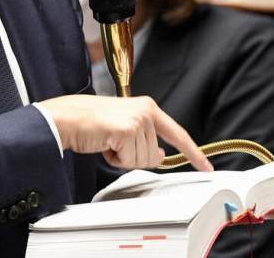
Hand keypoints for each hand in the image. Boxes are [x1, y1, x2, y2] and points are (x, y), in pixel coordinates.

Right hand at [38, 95, 212, 171]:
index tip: (206, 166)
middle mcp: (146, 110)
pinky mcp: (127, 130)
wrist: (67, 118)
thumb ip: (146, 139)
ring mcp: (138, 120)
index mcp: (148, 107)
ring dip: (123, 158)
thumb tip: (161, 156)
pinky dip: (115, 159)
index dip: (193, 153)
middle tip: (115, 144)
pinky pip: (129, 160)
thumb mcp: (124, 128)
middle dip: (134, 157)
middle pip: (155, 154)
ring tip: (108, 141)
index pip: (177, 134)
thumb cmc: (90, 121)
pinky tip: (105, 144)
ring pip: (143, 160)